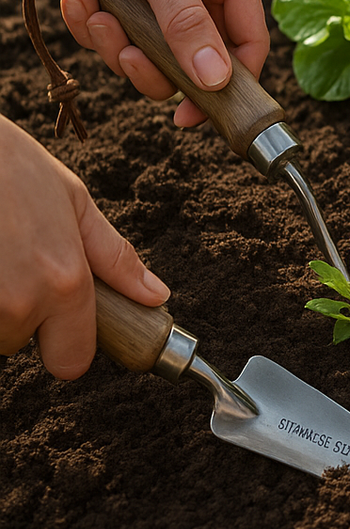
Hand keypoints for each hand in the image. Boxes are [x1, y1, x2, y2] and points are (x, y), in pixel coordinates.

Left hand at [0, 0, 267, 126]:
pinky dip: (90, 20)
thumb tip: (217, 82)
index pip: (248, 40)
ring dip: (113, 40)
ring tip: (90, 10)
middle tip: (125, 57)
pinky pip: (114, 28)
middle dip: (153, 62)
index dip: (229, 82)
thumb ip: (187, 23)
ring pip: (149, 47)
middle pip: (194, 54)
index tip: (194, 115)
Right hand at [0, 116, 169, 378]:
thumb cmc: (8, 165)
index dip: (65, 342)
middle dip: (20, 314)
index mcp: (64, 283)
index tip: (57, 319)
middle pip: (22, 342)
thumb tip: (156, 296)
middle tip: (13, 260)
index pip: (71, 363)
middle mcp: (18, 305)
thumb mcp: (72, 201)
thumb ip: (114, 257)